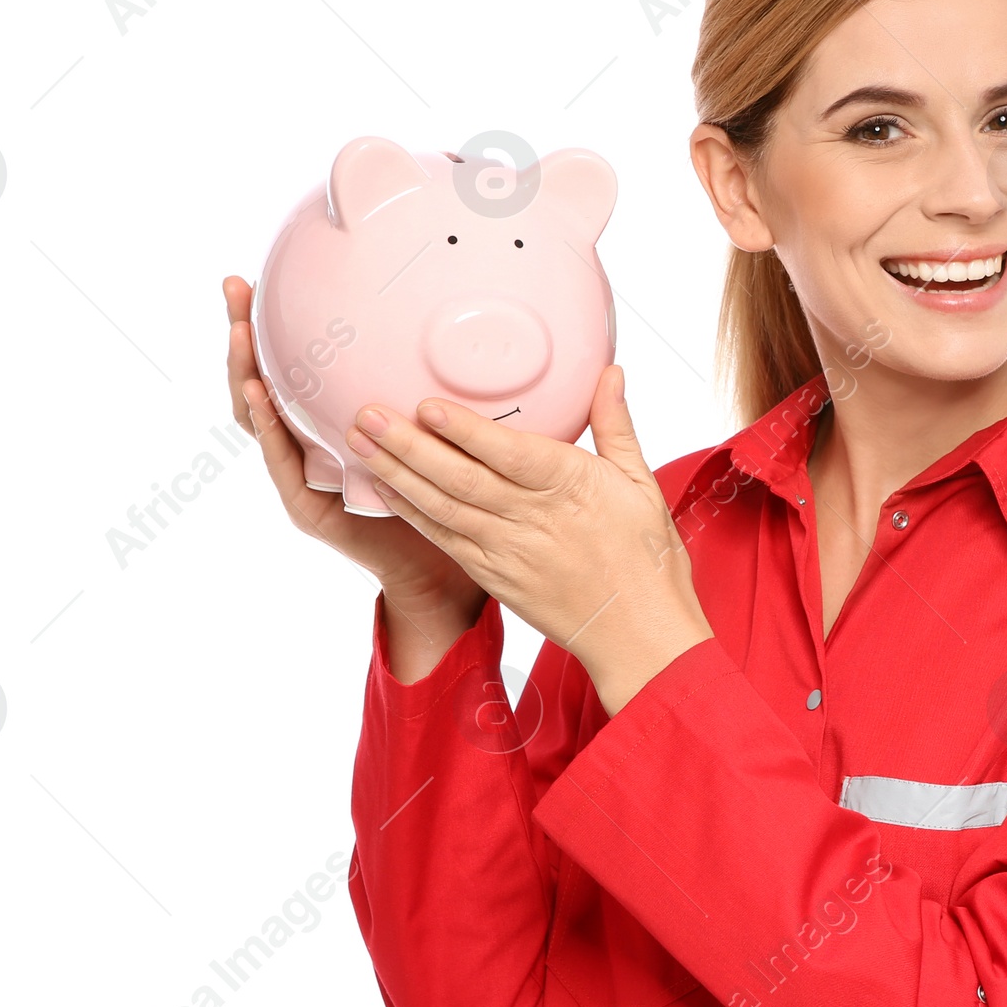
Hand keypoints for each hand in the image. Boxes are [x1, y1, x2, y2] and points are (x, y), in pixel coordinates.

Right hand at [222, 276, 486, 669]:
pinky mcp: (305, 503)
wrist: (440, 566)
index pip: (294, 364)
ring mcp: (301, 473)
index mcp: (331, 422)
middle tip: (234, 288)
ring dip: (246, 371)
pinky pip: (280, 459)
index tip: (266, 275)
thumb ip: (432, 381)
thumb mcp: (435, 426)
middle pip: (264, 380)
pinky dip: (267, 425)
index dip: (276, 324)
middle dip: (244, 333)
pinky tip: (260, 394)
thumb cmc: (443, 492)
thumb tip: (464, 318)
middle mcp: (307, 443)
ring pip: (259, 416)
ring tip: (239, 332)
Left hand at [342, 363, 714, 714]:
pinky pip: (445, 539)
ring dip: (398, 474)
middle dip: (409, 446)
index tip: (428, 406)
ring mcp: (508, 552)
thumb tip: (610, 372)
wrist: (637, 634)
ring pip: (443, 508)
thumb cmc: (646, 557)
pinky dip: (412, 512)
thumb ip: (615, 424)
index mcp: (572, 488)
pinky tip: (384, 486)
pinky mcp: (494, 575)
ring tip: (360, 441)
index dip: (467, 432)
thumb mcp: (641, 483)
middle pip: (462, 479)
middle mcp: (533, 520)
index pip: (510, 455)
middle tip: (367, 415)